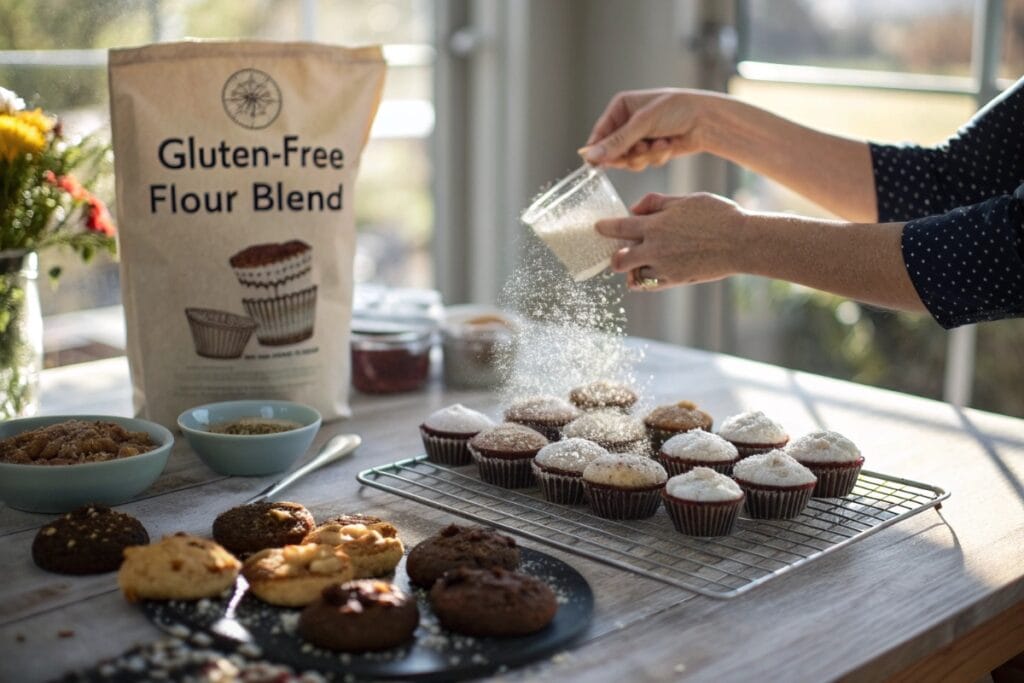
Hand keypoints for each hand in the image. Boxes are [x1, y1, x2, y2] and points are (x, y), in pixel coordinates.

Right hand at [581, 89, 722, 169]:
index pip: (599, 133)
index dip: (599, 150)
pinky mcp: (651, 150)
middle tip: (642, 148)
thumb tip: (591, 156)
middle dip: (630, 153)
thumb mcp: (643, 123)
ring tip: (660, 143)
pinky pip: (644, 163)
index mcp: (621, 107)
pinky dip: (657, 157)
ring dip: (645, 156)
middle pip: (612, 152)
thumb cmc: (677, 110)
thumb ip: (617, 142)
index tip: (597, 164)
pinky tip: (668, 145)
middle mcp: (627, 123)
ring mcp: (640, 138)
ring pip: (629, 161)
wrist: (705, 120)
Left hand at [595, 192, 747, 290]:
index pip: (619, 228)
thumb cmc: (718, 215)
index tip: (598, 228)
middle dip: (615, 256)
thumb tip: (634, 209)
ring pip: (634, 275)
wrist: (741, 242)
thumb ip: (656, 203)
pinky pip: (650, 285)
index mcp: (655, 226)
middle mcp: (655, 249)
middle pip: (619, 260)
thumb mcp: (685, 200)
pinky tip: (649, 272)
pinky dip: (645, 280)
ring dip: (632, 269)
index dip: (605, 228)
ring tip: (638, 261)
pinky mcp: (675, 281)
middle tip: (618, 252)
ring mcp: (664, 268)